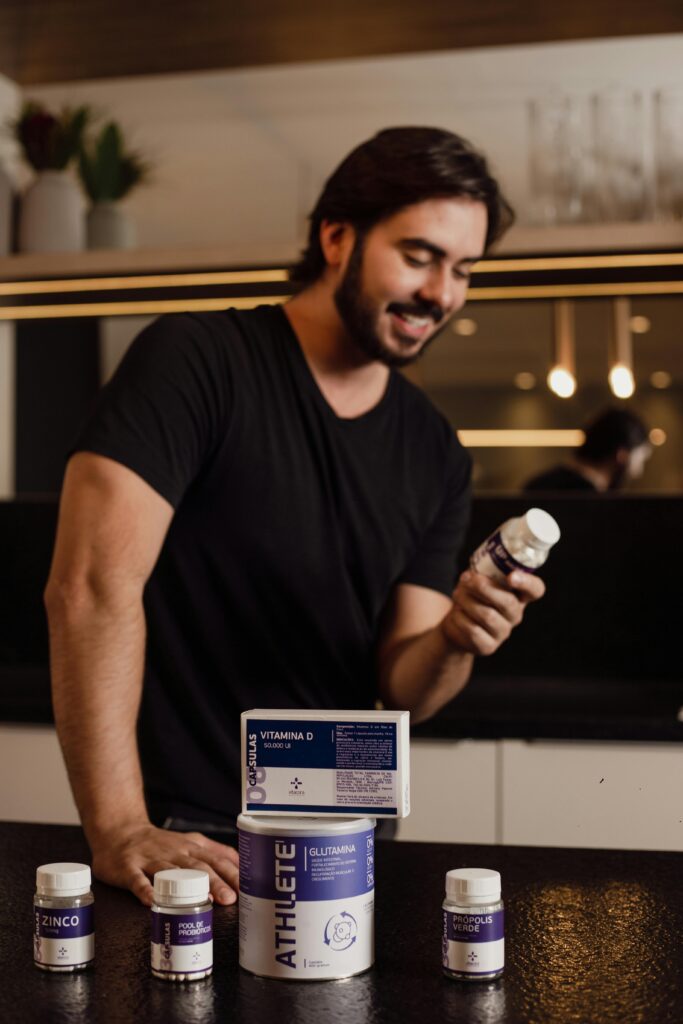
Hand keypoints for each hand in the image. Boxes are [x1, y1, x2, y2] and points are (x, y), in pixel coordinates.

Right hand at [90, 822, 239, 906]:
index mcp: (191, 847)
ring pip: (171, 873)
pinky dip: (145, 890)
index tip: (247, 888)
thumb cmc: (160, 843)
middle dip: (215, 882)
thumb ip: (215, 852)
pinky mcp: (129, 867)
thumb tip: (242, 865)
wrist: (120, 831)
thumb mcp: (190, 842)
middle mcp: (174, 852)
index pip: (215, 859)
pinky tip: (151, 902)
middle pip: (197, 867)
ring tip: (202, 902)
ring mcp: (151, 859)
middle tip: (230, 899)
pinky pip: (137, 880)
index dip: (231, 873)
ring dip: (187, 888)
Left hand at [441, 568, 544, 655]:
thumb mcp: (477, 579)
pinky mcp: (488, 646)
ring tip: (457, 594)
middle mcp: (515, 614)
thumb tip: (471, 575)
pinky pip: (473, 630)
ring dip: (467, 600)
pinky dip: (460, 617)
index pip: (535, 589)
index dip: (527, 582)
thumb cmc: (471, 595)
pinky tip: (456, 613)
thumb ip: (479, 572)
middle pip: (508, 602)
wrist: (456, 623)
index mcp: (518, 595)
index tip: (511, 576)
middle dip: (484, 587)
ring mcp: (503, 632)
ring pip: (487, 615)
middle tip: (466, 579)